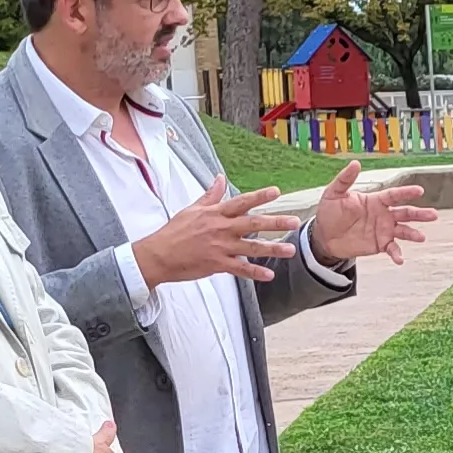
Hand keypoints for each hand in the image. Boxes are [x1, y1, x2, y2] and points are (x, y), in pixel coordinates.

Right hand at [130, 178, 300, 285]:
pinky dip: (254, 273)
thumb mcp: (192, 209)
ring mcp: (220, 247)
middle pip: (253, 223)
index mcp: (215, 213)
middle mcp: (221, 228)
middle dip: (275, 222)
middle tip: (294, 221)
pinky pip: (240, 269)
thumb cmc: (174, 231)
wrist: (158, 255)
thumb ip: (210, 195)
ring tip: (290, 250)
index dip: (259, 196)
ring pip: (251, 247)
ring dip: (272, 249)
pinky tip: (269, 275)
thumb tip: (220, 177)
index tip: (276, 191)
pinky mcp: (217, 264)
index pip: (241, 202)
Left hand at [304, 160, 436, 264]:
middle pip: (405, 213)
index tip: (419, 191)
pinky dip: (397, 254)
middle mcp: (384, 215)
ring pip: (403, 231)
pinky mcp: (379, 245)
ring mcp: (383, 230)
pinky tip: (400, 259)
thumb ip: (345, 179)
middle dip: (419, 214)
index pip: (394, 195)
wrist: (324, 236)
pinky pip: (392, 249)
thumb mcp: (334, 193)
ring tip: (421, 237)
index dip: (406, 193)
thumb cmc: (329, 212)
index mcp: (376, 200)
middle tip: (433, 215)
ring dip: (413, 234)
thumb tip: (355, 163)